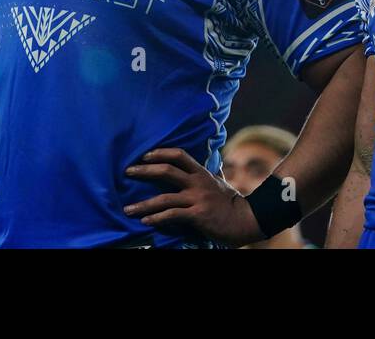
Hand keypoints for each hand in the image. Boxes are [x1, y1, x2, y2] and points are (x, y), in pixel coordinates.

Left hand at [123, 148, 263, 246]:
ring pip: (164, 198)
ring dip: (143, 204)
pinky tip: (145, 221)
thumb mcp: (218, 183)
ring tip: (127, 209)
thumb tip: (204, 164)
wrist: (246, 220)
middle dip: (144, 171)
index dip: (160, 152)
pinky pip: (172, 216)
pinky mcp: (198, 215)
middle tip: (127, 172)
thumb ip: (207, 174)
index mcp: (202, 173)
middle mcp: (198, 183)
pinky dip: (157, 218)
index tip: (144, 155)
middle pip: (167, 171)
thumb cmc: (231, 203)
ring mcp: (197, 199)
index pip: (179, 155)